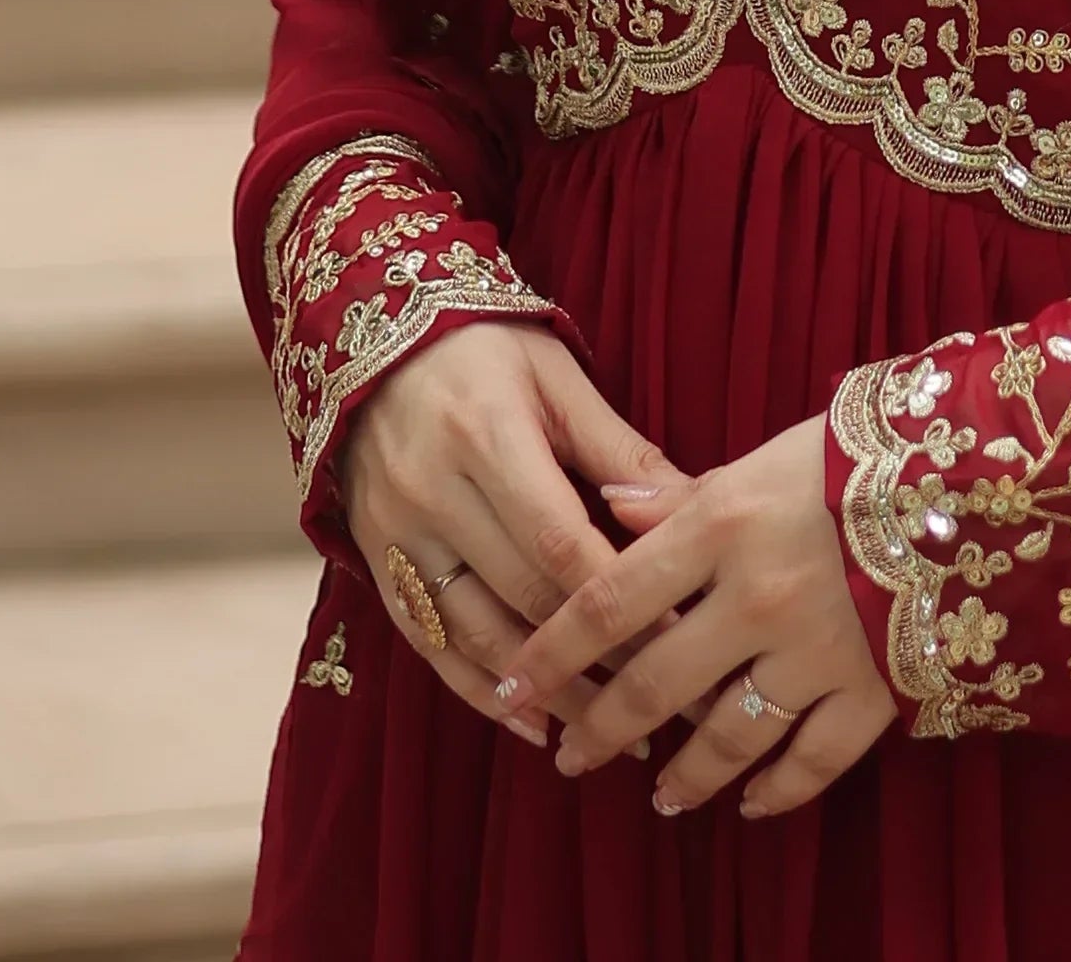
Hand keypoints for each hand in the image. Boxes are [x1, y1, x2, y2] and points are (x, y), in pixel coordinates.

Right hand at [339, 320, 691, 746]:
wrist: (376, 340)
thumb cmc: (489, 350)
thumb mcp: (559, 379)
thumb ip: (620, 450)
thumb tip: (697, 508)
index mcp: (486, 435)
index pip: (559, 540)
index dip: (620, 598)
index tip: (678, 638)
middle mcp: (432, 490)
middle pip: (521, 595)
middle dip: (595, 655)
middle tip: (662, 698)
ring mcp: (394, 531)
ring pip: (474, 634)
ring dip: (543, 693)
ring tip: (608, 730)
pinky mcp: (373, 559)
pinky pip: (428, 643)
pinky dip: (478, 691)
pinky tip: (531, 724)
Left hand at [495, 414, 896, 816]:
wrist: (972, 474)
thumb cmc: (855, 454)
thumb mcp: (760, 458)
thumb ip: (682, 495)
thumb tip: (608, 509)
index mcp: (720, 526)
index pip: (607, 601)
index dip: (550, 651)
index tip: (511, 687)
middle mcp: (754, 598)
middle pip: (653, 684)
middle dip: (600, 728)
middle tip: (570, 755)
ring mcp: (813, 652)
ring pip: (726, 737)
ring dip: (683, 776)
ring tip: (659, 796)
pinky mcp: (871, 689)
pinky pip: (812, 761)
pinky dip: (776, 791)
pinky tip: (751, 804)